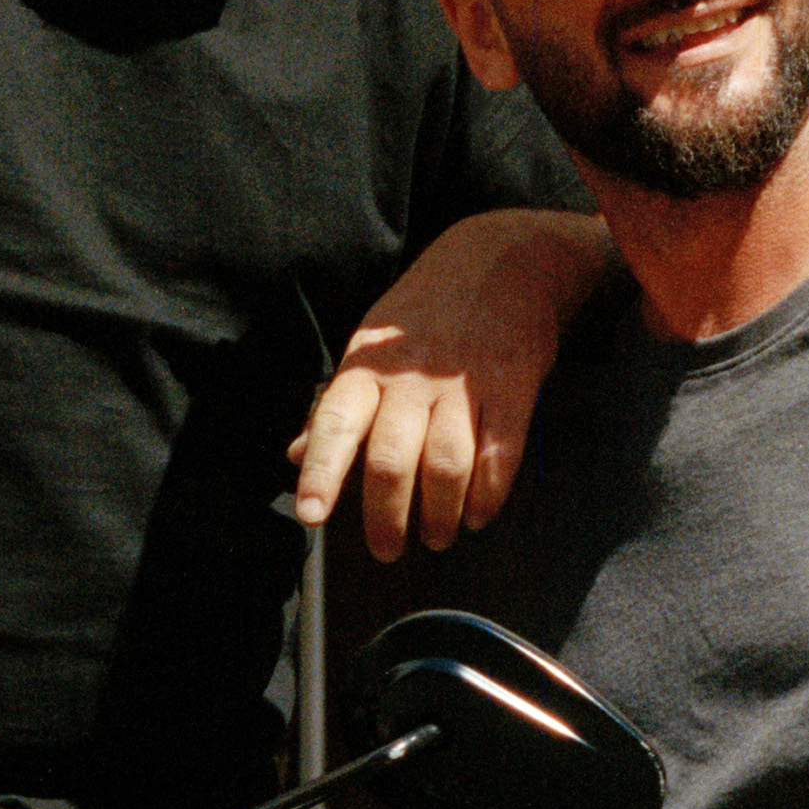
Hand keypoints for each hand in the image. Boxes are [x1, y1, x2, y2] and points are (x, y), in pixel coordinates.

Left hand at [291, 209, 610, 561]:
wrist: (502, 258)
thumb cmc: (424, 314)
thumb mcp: (369, 346)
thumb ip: (335, 406)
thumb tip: (296, 454)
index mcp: (367, 367)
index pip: (335, 424)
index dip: (322, 473)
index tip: (311, 515)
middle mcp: (411, 377)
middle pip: (392, 460)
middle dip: (387, 517)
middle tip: (387, 550)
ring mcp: (463, 383)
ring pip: (446, 465)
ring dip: (440, 515)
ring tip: (438, 537)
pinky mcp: (512, 388)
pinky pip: (499, 455)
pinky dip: (489, 495)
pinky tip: (478, 514)